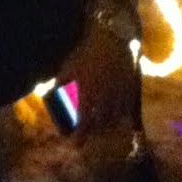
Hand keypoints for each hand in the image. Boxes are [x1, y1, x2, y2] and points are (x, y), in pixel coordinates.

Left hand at [57, 24, 136, 174]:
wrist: (110, 39)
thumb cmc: (84, 55)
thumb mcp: (67, 70)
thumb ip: (59, 89)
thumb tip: (51, 104)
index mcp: (86, 94)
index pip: (82, 123)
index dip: (78, 136)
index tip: (75, 143)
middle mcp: (104, 97)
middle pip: (98, 125)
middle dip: (91, 132)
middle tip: (86, 134)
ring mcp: (118, 94)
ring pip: (113, 120)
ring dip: (105, 126)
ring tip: (99, 126)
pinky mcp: (130, 90)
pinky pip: (126, 110)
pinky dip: (119, 117)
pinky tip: (113, 117)